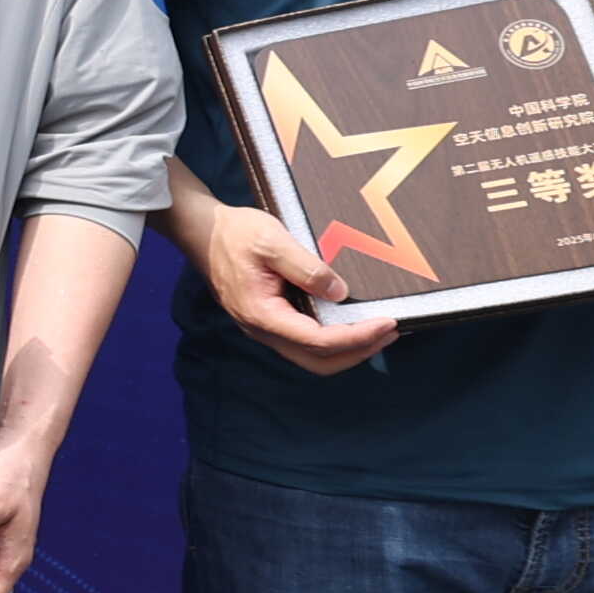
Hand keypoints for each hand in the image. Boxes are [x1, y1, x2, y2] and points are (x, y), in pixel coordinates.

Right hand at [190, 198, 391, 376]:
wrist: (202, 231)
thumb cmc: (235, 234)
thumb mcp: (274, 242)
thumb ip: (307, 269)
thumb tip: (340, 293)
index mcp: (263, 314)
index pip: (319, 340)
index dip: (358, 336)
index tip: (388, 322)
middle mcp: (263, 330)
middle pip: (318, 361)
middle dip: (359, 351)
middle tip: (391, 332)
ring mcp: (265, 329)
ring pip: (312, 357)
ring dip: (348, 350)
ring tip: (378, 332)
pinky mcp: (269, 321)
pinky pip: (305, 344)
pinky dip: (333, 341)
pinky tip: (349, 324)